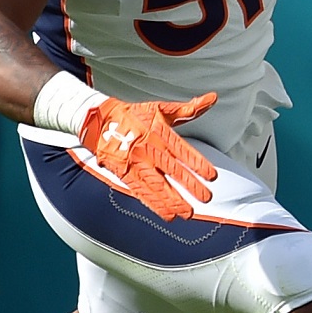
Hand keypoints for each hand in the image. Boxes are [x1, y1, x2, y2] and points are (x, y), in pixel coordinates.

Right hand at [78, 93, 220, 220]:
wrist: (99, 120)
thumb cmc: (135, 115)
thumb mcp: (161, 109)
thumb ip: (188, 109)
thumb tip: (212, 98)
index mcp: (158, 132)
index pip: (181, 150)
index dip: (197, 163)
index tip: (212, 176)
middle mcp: (147, 148)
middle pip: (171, 169)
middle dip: (189, 185)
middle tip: (206, 198)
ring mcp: (134, 162)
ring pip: (156, 184)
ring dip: (172, 200)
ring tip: (188, 212)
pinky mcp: (123, 174)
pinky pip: (141, 191)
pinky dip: (154, 204)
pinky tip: (167, 214)